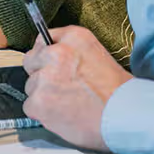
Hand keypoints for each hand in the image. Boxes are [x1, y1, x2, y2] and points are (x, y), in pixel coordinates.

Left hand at [21, 26, 132, 151]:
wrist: (124, 116)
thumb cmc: (116, 91)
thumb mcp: (97, 54)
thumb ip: (70, 51)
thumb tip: (46, 54)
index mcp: (74, 37)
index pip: (44, 40)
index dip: (47, 56)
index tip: (54, 66)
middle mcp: (57, 52)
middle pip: (32, 62)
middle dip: (42, 75)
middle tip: (62, 88)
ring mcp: (45, 77)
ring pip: (31, 86)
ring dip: (44, 96)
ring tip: (68, 104)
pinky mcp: (39, 101)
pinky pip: (30, 106)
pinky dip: (43, 113)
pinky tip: (62, 114)